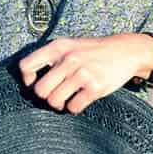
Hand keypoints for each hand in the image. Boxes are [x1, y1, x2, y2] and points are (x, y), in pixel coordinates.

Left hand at [18, 34, 152, 113]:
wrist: (126, 50)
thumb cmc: (91, 51)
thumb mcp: (69, 45)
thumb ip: (49, 57)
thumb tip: (29, 81)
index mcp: (57, 47)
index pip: (26, 66)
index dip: (27, 79)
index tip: (36, 83)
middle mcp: (68, 59)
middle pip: (39, 90)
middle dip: (45, 97)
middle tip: (54, 95)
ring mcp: (83, 73)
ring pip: (54, 101)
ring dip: (59, 105)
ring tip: (65, 100)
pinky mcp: (96, 87)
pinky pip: (73, 107)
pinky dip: (74, 108)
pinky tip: (79, 101)